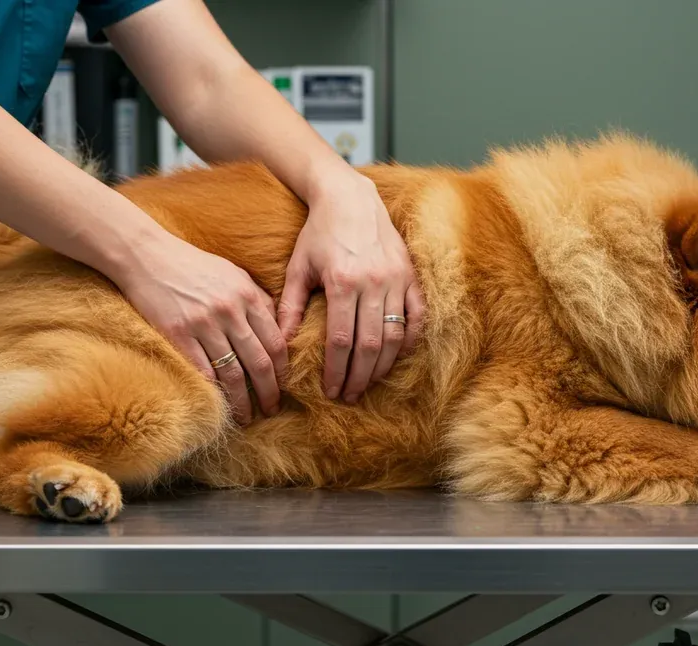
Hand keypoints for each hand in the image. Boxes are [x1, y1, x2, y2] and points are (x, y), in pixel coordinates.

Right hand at [118, 231, 285, 424]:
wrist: (148, 256)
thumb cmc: (193, 266)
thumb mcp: (234, 274)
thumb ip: (257, 300)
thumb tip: (279, 329)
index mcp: (248, 296)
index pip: (276, 342)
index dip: (284, 371)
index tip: (285, 387)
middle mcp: (230, 311)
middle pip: (259, 362)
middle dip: (270, 392)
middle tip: (272, 410)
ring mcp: (203, 324)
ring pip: (232, 373)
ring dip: (242, 401)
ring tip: (246, 416)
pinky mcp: (178, 334)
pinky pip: (202, 371)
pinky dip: (213, 391)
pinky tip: (218, 404)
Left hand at [278, 172, 424, 402]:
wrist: (350, 197)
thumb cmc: (318, 233)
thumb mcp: (298, 267)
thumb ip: (290, 306)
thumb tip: (280, 344)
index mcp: (341, 282)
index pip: (341, 340)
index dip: (337, 371)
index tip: (331, 390)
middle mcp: (372, 282)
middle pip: (370, 345)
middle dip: (359, 376)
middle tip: (350, 395)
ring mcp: (396, 279)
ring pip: (395, 335)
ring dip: (382, 365)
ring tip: (368, 382)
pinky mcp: (411, 274)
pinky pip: (417, 316)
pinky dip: (410, 339)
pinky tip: (396, 356)